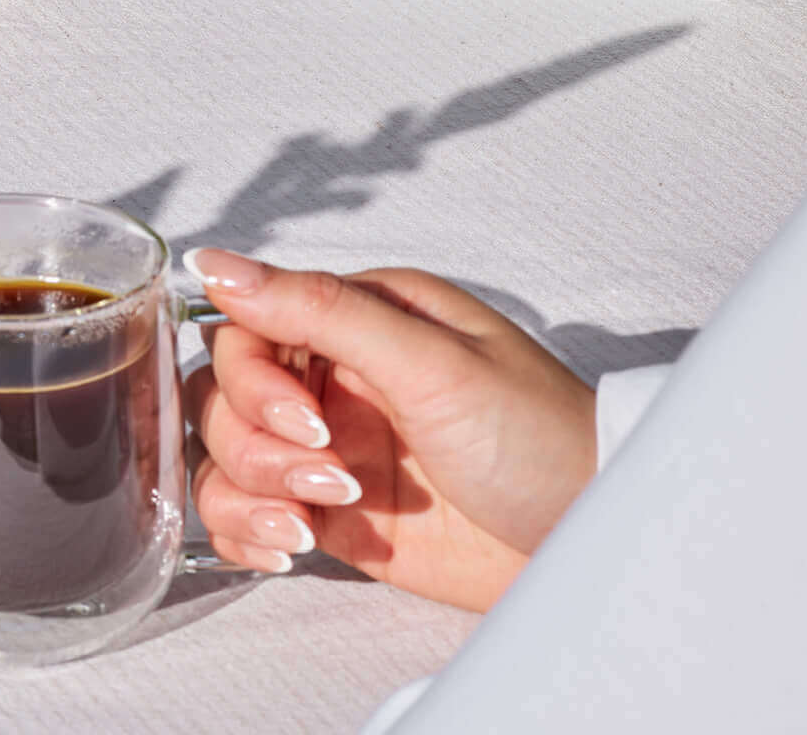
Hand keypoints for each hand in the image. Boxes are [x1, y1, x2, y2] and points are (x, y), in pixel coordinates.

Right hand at [183, 248, 596, 611]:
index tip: (308, 420)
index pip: (246, 329)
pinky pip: (243, 511)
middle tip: (334, 475)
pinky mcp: (329, 511)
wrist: (590, 540)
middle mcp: (334, 378)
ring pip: (224, 456)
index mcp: (357, 319)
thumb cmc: (540, 439)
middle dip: (260, 446)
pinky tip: (293, 544)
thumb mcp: (431, 362)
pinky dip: (248, 531)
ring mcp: (327, 448)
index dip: (255, 379)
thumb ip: (318, 308)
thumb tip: (216, 262)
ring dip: (255, 492)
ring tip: (318, 519)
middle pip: (223, 396)